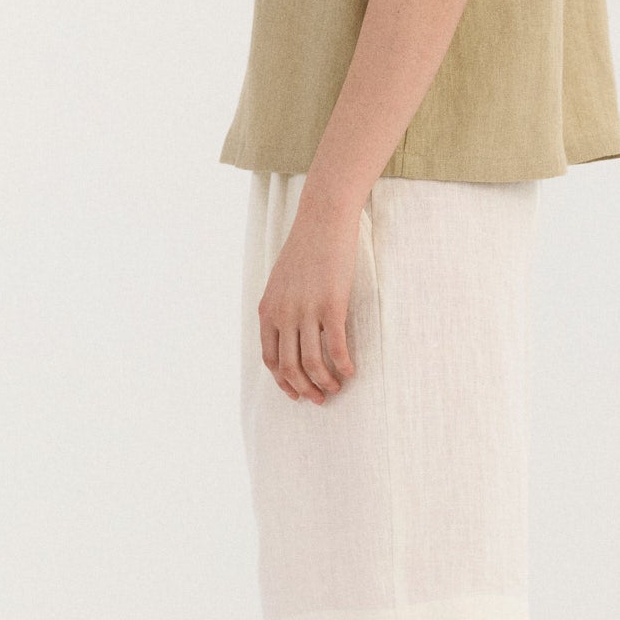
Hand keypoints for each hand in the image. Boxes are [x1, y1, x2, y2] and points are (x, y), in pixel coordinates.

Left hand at [258, 191, 360, 403]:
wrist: (323, 221)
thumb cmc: (306, 249)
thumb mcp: (281, 281)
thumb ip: (280, 309)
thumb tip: (290, 335)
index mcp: (268, 310)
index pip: (270, 359)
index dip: (283, 382)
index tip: (296, 393)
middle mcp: (283, 314)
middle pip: (289, 367)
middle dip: (304, 389)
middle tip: (320, 399)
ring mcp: (306, 310)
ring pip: (312, 362)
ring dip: (325, 382)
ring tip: (337, 388)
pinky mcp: (331, 305)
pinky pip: (335, 348)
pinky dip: (343, 366)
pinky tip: (351, 372)